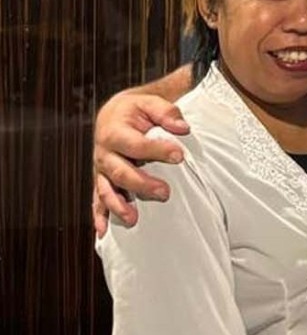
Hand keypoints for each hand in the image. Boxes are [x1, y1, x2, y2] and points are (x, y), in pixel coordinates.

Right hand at [92, 92, 189, 234]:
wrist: (114, 115)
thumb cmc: (136, 111)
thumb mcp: (150, 103)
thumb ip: (166, 112)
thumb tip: (182, 128)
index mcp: (114, 132)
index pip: (135, 144)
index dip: (156, 150)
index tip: (179, 156)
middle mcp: (104, 153)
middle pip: (120, 172)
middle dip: (142, 184)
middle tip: (165, 192)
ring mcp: (102, 170)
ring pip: (106, 190)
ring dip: (119, 206)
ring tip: (133, 219)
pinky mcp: (102, 181)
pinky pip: (97, 200)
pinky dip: (99, 216)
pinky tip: (103, 232)